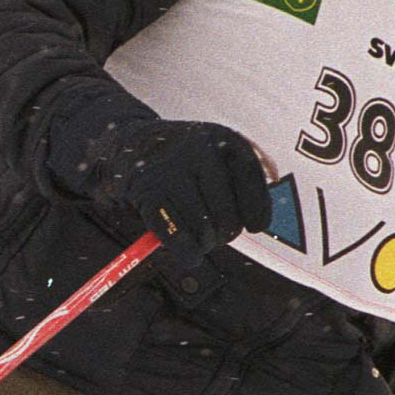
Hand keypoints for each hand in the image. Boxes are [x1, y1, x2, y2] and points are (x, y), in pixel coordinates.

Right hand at [98, 120, 273, 269]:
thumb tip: (263, 212)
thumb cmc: (184, 157)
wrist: (131, 142)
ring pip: (203, 230)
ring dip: (203, 244)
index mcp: (224, 139)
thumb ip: (245, 174)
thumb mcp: (218, 150)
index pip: (252, 182)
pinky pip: (176, 235)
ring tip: (196, 236)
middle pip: (228, 217)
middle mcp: (200, 150)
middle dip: (223, 234)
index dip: (257, 211)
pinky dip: (185, 252)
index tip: (254, 226)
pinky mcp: (148, 190)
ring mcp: (172, 169)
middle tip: (213, 231)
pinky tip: (188, 255)